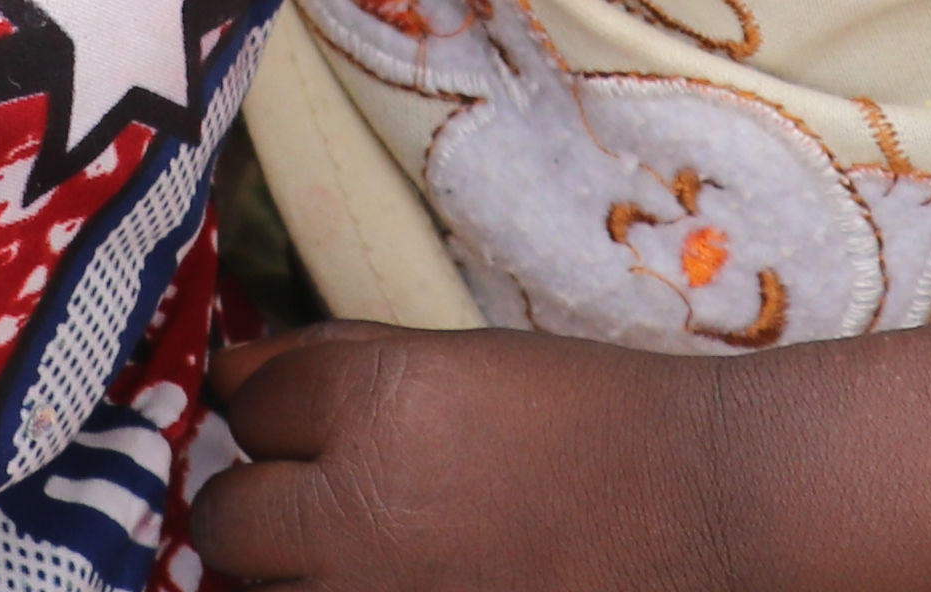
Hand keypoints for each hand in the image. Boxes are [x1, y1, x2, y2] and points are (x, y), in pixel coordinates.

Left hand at [197, 321, 740, 591]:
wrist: (704, 510)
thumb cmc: (590, 418)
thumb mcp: (461, 360)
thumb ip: (340, 362)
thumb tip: (236, 373)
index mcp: (373, 407)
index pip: (244, 403)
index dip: (273, 408)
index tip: (302, 418)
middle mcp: (357, 515)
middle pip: (226, 515)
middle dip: (258, 500)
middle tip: (314, 498)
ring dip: (290, 567)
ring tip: (360, 548)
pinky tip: (402, 576)